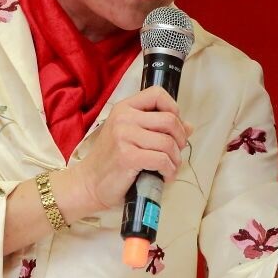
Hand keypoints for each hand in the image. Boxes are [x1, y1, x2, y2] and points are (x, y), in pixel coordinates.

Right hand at [71, 85, 190, 212]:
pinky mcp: (128, 156)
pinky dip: (169, 170)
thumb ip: (158, 128)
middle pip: (169, 120)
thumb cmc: (112, 160)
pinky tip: (164, 176)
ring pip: (168, 142)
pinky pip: (162, 160)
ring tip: (169, 168)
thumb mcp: (132, 136)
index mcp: (125, 108)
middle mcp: (124, 118)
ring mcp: (124, 136)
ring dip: (175, 159)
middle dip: (180, 138)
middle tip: (176, 152)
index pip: (158, 93)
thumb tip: (189, 126)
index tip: (173, 127)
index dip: (173, 109)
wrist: (88, 183)